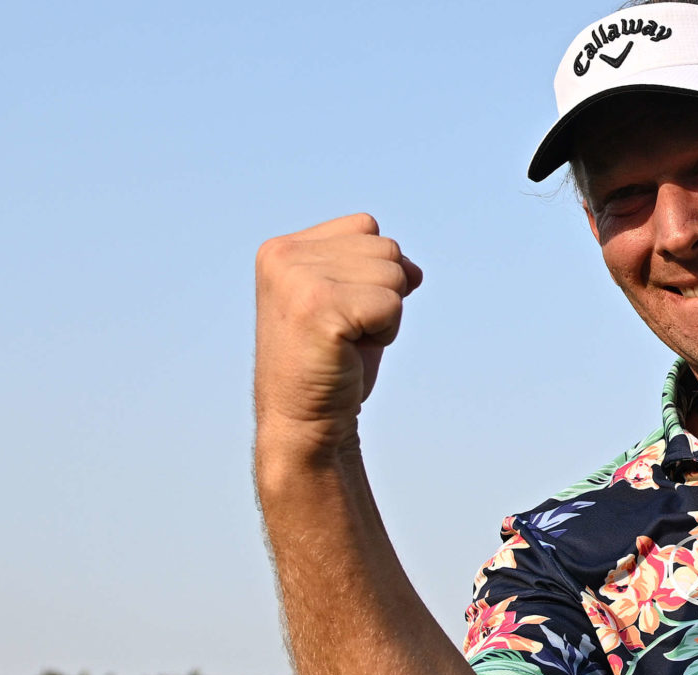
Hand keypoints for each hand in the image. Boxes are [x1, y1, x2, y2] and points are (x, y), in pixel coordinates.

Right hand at [254, 213, 423, 459]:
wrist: (305, 424)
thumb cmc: (331, 368)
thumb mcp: (351, 305)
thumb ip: (375, 272)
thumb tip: (414, 270)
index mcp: (282, 249)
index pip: (366, 227)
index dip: (374, 273)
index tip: (342, 313)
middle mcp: (284, 256)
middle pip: (386, 248)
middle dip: (383, 295)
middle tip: (346, 334)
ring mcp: (298, 279)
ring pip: (393, 274)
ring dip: (385, 317)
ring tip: (347, 343)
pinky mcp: (319, 306)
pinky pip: (392, 304)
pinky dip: (386, 334)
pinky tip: (351, 353)